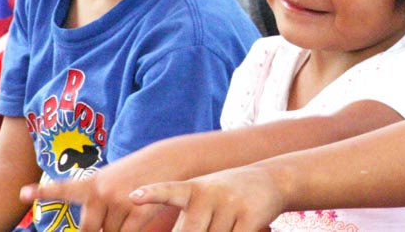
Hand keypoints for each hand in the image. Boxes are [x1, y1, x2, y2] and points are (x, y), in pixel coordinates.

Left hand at [19, 162, 179, 231]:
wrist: (169, 159)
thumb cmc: (136, 173)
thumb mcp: (111, 179)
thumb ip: (95, 200)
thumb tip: (93, 230)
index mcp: (92, 182)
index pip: (65, 189)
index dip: (43, 192)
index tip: (24, 193)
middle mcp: (103, 192)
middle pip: (88, 230)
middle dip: (99, 231)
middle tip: (111, 216)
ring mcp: (120, 201)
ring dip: (120, 229)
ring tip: (132, 210)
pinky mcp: (139, 210)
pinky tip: (137, 220)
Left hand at [130, 165, 283, 231]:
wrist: (271, 179)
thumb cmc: (227, 198)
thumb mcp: (204, 201)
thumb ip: (186, 224)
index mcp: (193, 190)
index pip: (169, 192)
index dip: (151, 195)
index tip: (133, 197)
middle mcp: (209, 192)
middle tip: (212, 223)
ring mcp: (230, 202)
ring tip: (230, 223)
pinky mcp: (249, 214)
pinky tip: (242, 226)